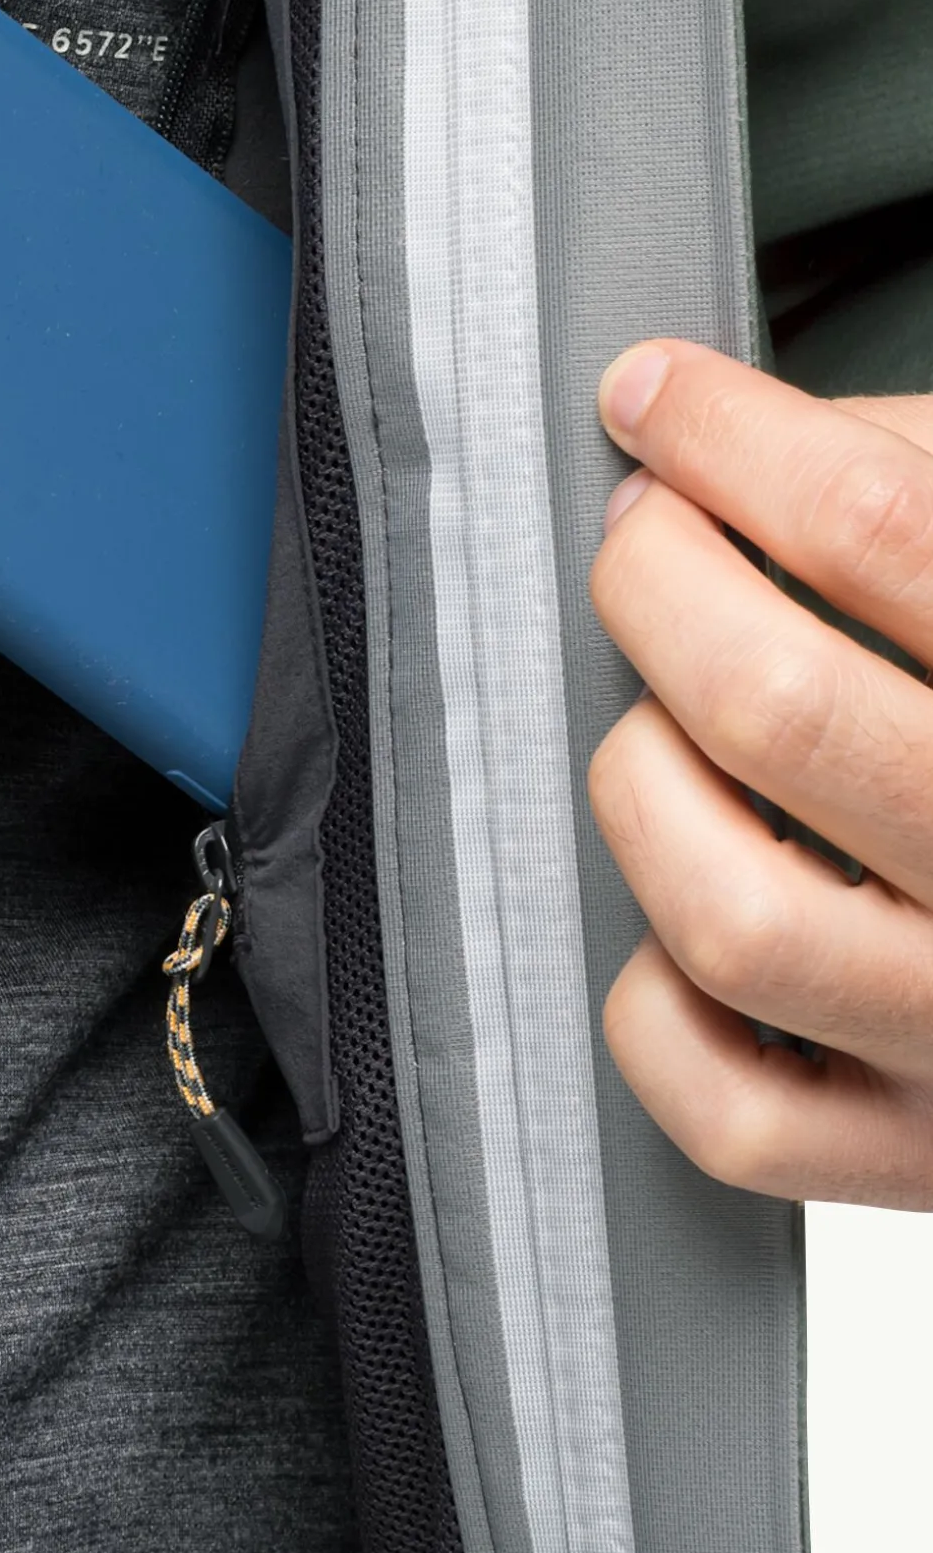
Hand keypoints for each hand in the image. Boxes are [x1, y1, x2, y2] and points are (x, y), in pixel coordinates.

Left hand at [589, 338, 932, 1204]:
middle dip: (658, 582)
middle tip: (646, 537)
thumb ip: (906, 483)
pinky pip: (726, 1110)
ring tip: (664, 727)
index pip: (881, 530)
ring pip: (729, 915)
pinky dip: (656, 1002)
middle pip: (776, 706)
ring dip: (645, 785)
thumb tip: (710, 452)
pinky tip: (688, 918)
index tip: (654, 394)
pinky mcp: (913, 1158)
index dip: (734, 438)